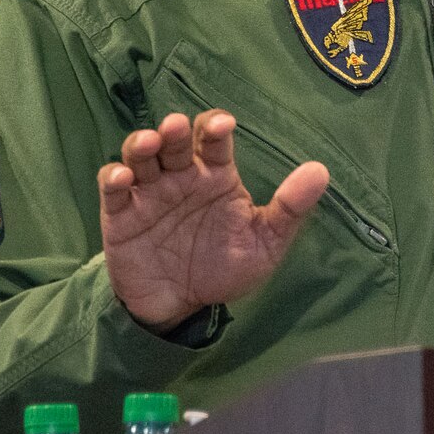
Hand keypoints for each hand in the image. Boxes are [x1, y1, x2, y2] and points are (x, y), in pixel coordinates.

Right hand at [98, 110, 329, 330]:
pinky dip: (113, 178)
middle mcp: (181, 177)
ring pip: (140, 156)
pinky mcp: (120, 215)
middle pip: (174, 141)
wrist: (181, 308)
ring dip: (141, 144)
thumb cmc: (223, 267)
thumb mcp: (264, 243)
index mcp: (216, 176)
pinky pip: (112, 190)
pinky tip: (122, 178)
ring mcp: (149, 193)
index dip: (215, 126)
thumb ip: (290, 208)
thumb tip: (321, 170)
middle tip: (176, 128)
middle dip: (174, 130)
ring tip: (149, 144)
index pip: (214, 140)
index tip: (223, 125)